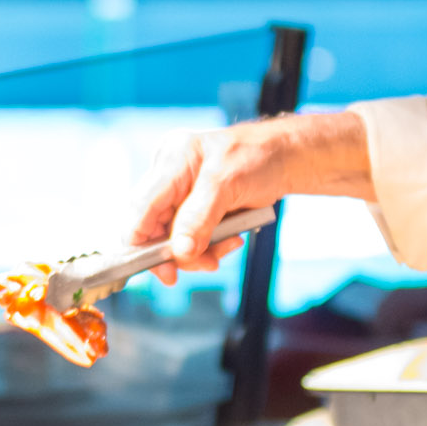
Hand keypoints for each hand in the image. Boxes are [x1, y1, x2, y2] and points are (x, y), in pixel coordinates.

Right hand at [125, 123, 285, 282]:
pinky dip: (209, 245)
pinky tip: (230, 239)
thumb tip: (179, 251)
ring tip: (228, 245)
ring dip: (199, 251)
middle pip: (155, 226)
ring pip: (174, 237)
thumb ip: (199, 217)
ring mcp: (181, 193)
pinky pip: (191, 236)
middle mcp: (169, 176)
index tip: (159, 268)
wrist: (285, 158)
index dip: (141, 240)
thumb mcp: (227, 184)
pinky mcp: (195, 207)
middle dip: (179, 250)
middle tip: (205, 264)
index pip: (141, 205)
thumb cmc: (258, 157)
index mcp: (171, 160)